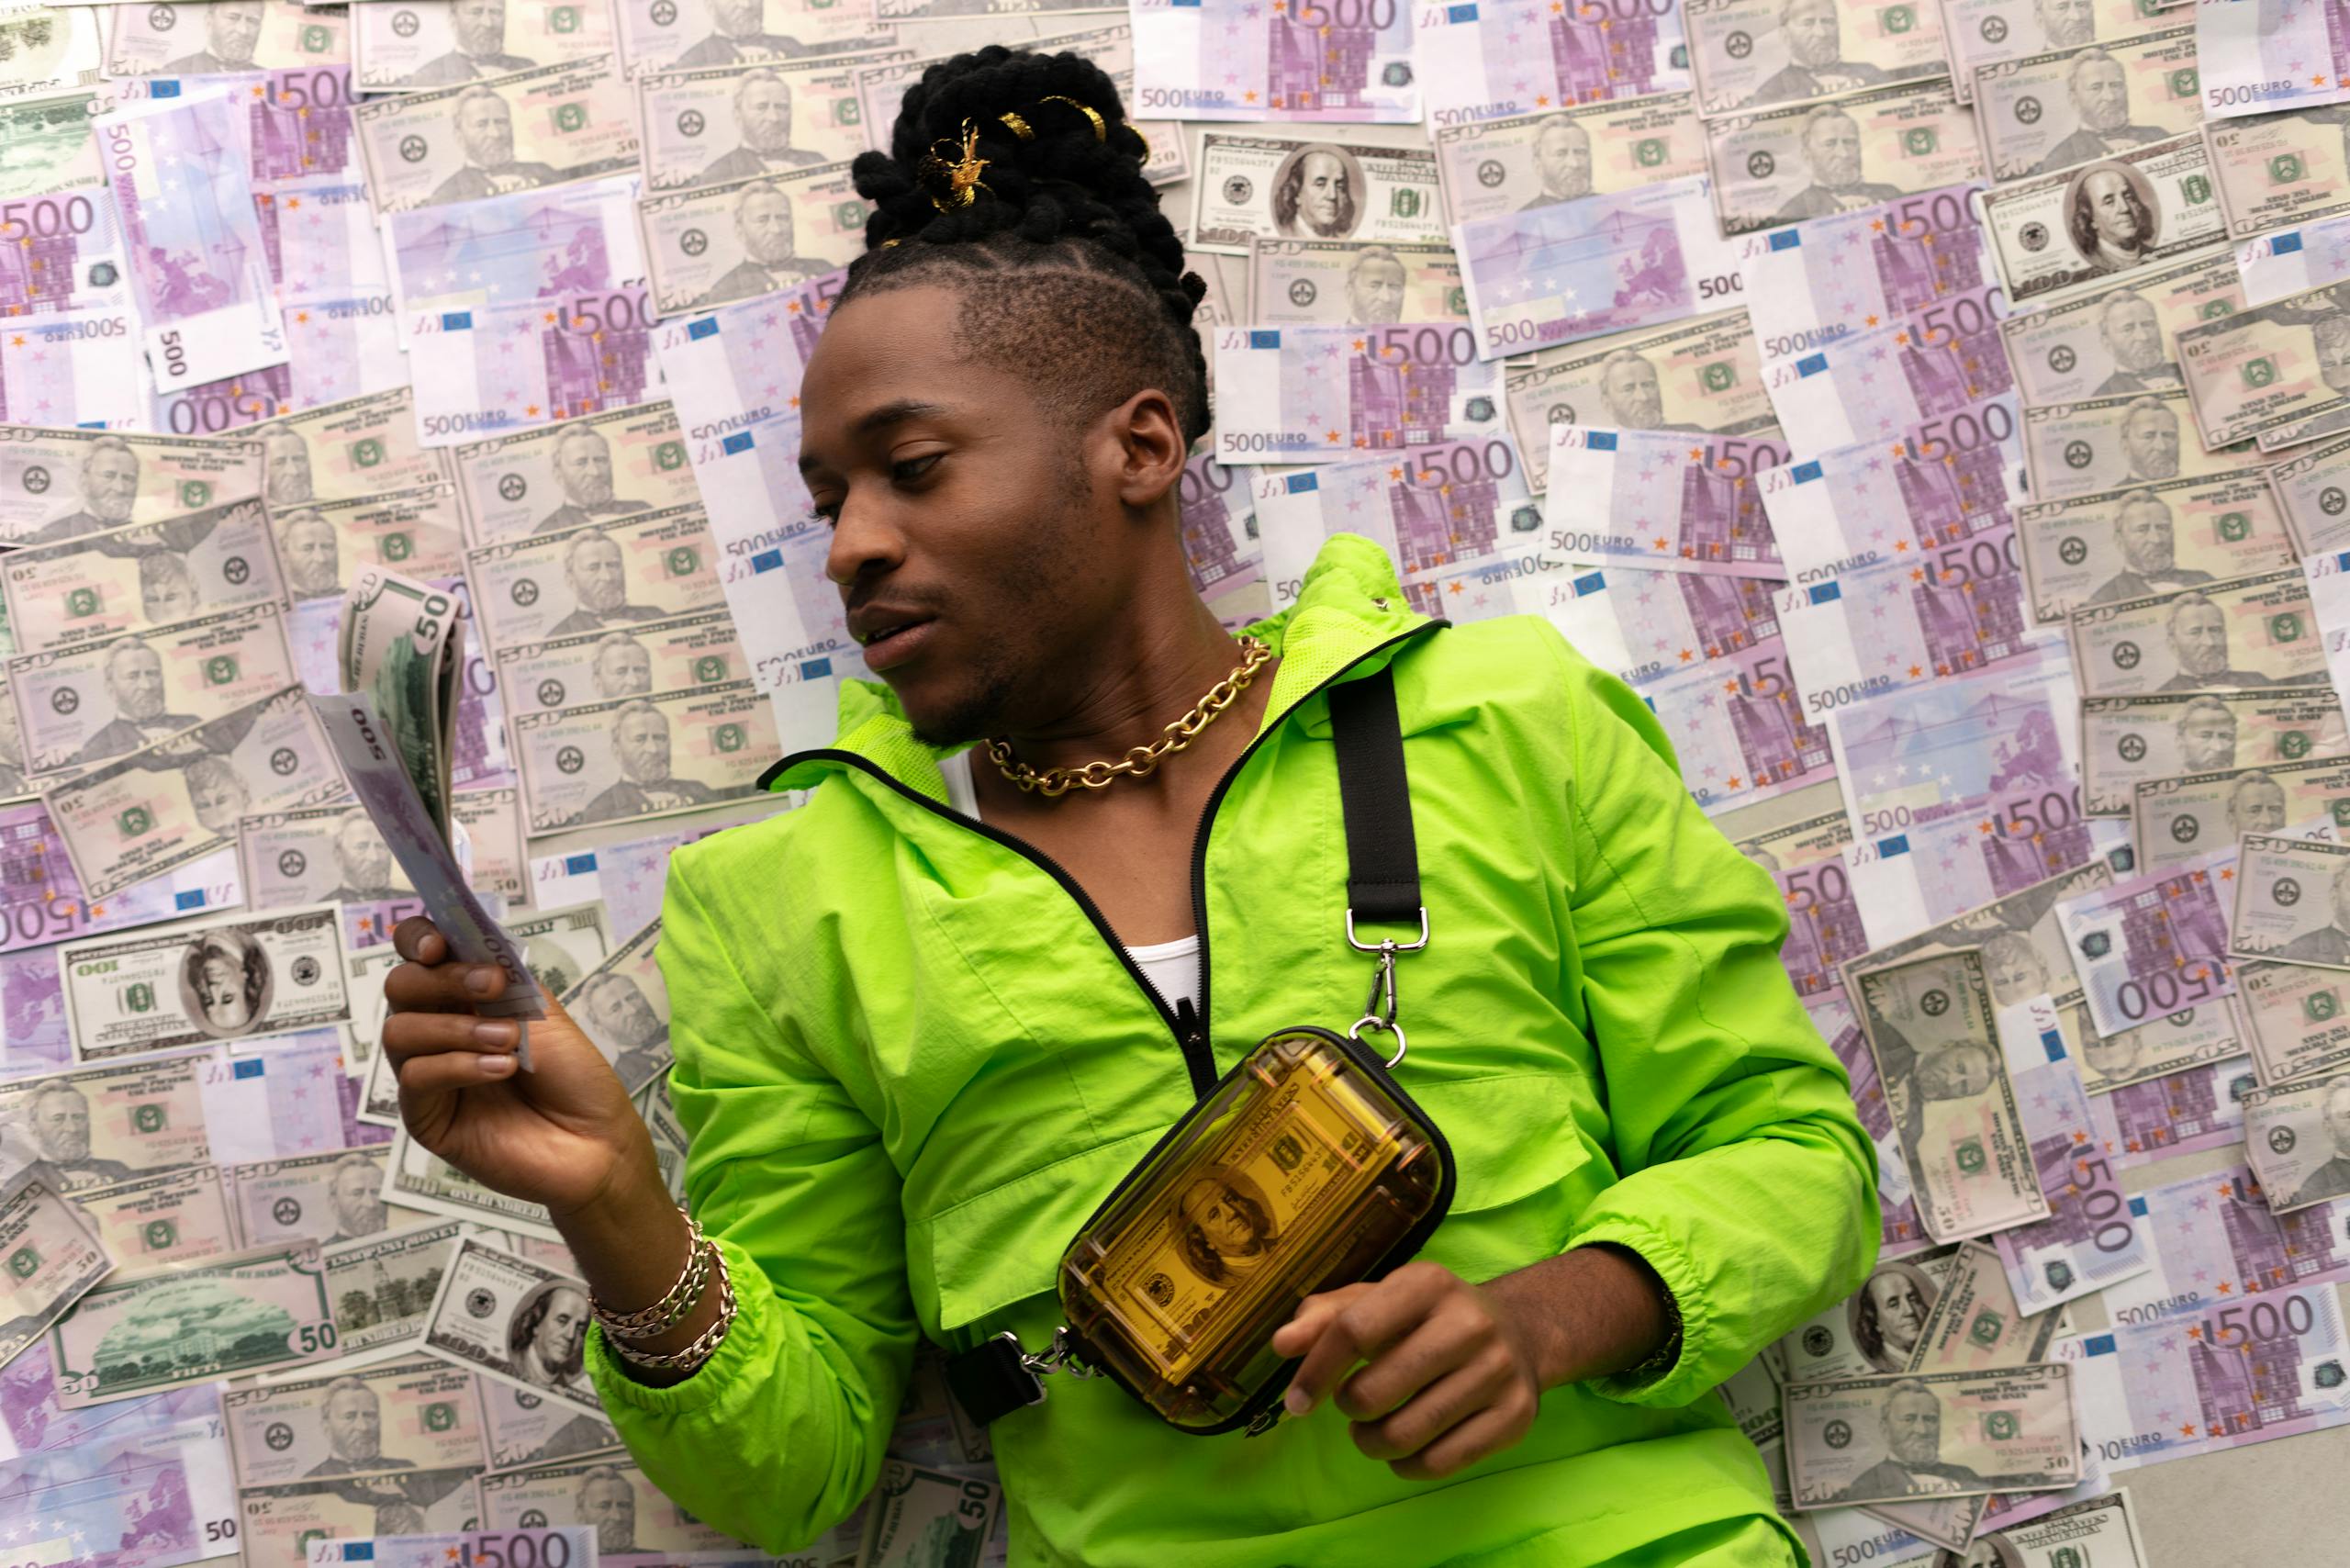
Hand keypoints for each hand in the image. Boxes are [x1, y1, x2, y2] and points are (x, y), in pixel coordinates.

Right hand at [382, 915, 656, 1220]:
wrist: (595, 1141)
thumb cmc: (575, 1077)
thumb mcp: (543, 1013)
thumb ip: (503, 978)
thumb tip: (467, 940)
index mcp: (465, 1000)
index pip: (419, 958)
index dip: (418, 940)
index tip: (441, 944)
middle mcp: (440, 1032)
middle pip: (400, 987)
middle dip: (443, 979)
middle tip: (493, 989)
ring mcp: (430, 1075)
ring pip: (399, 1031)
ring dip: (456, 1028)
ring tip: (508, 1042)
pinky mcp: (426, 1118)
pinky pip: (415, 1078)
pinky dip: (458, 1066)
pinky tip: (500, 1071)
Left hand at [1269, 1260, 1543, 1479]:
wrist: (1519, 1332)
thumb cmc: (1427, 1317)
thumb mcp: (1378, 1300)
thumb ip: (1325, 1316)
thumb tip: (1283, 1343)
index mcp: (1428, 1284)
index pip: (1353, 1331)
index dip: (1315, 1372)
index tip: (1296, 1401)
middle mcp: (1469, 1323)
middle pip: (1374, 1392)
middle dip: (1348, 1408)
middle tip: (1352, 1405)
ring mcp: (1497, 1371)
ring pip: (1405, 1435)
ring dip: (1372, 1443)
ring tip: (1372, 1430)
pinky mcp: (1515, 1416)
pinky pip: (1439, 1463)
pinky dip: (1407, 1466)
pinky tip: (1404, 1450)